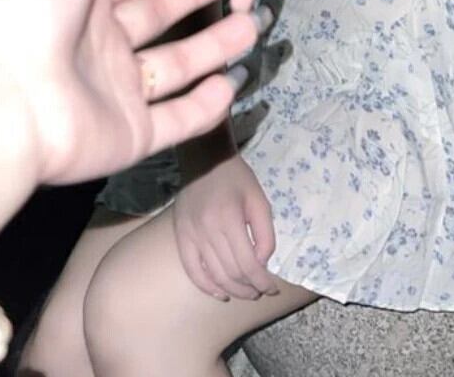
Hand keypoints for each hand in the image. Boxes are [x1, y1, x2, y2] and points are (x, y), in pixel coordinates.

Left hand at [0, 0, 261, 186]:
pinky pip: (177, 119)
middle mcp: (99, 41)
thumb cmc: (33, 4)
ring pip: (176, 66)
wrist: (6, 96)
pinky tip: (232, 82)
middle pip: (160, 17)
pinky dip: (206, 105)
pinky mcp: (131, 133)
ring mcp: (115, 90)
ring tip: (252, 25)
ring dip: (216, 47)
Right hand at [173, 154, 277, 300]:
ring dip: (232, 290)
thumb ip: (264, 232)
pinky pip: (192, 270)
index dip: (262, 281)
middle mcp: (207, 231)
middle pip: (231, 273)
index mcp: (229, 219)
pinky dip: (207, 287)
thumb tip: (262, 262)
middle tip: (261, 291)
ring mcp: (191, 235)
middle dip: (250, 288)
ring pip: (213, 276)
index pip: (247, 264)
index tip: (272, 289)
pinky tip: (221, 293)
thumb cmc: (237, 178)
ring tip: (247, 293)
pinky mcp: (181, 237)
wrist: (205, 160)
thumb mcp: (259, 199)